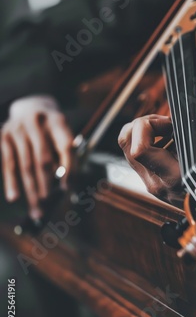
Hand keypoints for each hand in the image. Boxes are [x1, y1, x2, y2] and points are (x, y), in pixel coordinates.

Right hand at [1, 96, 73, 218]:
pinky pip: (9, 163)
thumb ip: (66, 156)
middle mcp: (37, 122)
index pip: (66, 146)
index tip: (68, 188)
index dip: (69, 169)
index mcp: (58, 120)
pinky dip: (11, 181)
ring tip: (36, 209)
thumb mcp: (62, 134)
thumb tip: (65, 187)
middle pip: (43, 158)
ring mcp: (19, 128)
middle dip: (46, 184)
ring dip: (31, 190)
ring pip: (26, 165)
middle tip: (48, 203)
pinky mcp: (4, 135)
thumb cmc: (50, 129)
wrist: (29, 107)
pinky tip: (14, 197)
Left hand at [118, 115, 182, 204]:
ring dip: (143, 130)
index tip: (170, 123)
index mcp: (172, 177)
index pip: (139, 149)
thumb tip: (186, 108)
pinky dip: (146, 139)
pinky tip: (165, 139)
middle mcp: (154, 181)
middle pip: (125, 140)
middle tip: (164, 122)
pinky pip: (135, 151)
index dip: (150, 126)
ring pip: (126, 144)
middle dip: (143, 123)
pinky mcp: (146, 178)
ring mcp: (147, 181)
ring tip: (165, 128)